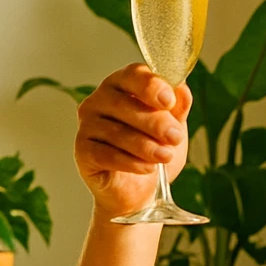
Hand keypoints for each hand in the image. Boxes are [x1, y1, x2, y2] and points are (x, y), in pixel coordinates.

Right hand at [74, 63, 192, 219]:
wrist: (142, 191)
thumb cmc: (155, 150)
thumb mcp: (174, 127)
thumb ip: (177, 108)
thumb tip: (182, 90)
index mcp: (123, 86)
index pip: (132, 75)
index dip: (151, 86)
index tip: (169, 101)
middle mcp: (100, 100)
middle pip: (124, 103)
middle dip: (155, 121)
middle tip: (175, 137)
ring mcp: (87, 125)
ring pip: (116, 131)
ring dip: (146, 145)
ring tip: (165, 156)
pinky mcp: (83, 151)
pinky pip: (106, 154)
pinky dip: (130, 162)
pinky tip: (148, 168)